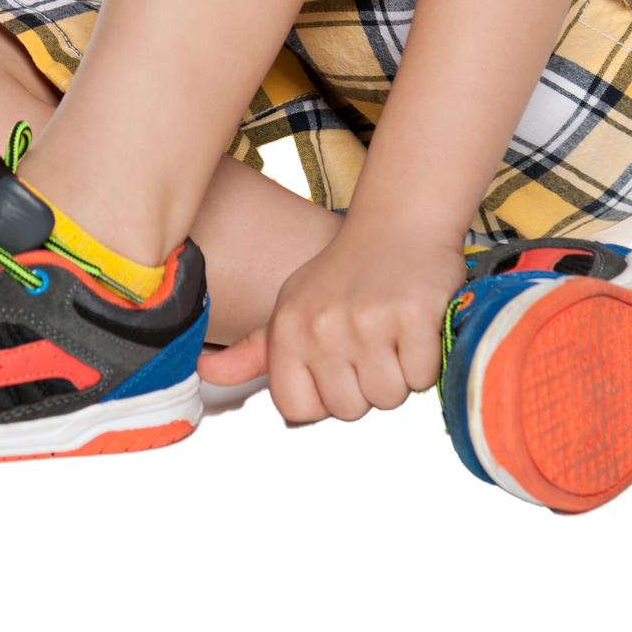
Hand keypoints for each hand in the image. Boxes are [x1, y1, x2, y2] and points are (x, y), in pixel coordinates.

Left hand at [199, 223, 468, 420]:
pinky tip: (415, 326)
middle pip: (348, 409)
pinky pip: (422, 376)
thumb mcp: (291, 306)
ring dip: (398, 373)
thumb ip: (252, 350)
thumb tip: (205, 371)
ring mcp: (368, 321)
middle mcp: (322, 325)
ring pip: (388, 396)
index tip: (335, 365)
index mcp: (287, 327)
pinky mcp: (412, 315)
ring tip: (391, 333)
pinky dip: (427, 359)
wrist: (398, 222)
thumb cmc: (344, 273)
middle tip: (370, 341)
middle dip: (365, 384)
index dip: (323, 396)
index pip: (297, 409)